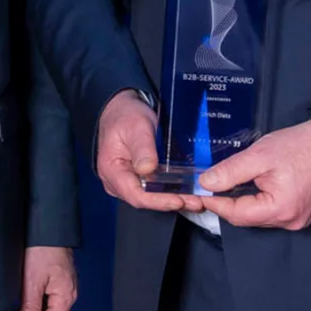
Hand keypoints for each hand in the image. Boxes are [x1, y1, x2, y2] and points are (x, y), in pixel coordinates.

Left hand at [15, 246, 77, 310]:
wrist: (47, 226)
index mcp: (65, 297)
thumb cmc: (42, 250)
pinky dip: (36, 307)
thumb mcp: (32, 281)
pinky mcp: (58, 280)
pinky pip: (49, 301)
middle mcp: (68, 294)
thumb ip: (30, 307)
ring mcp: (64, 287)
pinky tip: (23, 305)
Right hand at [95, 91, 202, 212]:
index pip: (135, 194)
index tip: (178, 200)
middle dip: (172, 202)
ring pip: (153, 197)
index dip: (158, 201)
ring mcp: (129, 182)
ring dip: (176, 199)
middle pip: (146, 199)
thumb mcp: (136, 127)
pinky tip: (190, 192)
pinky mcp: (140, 179)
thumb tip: (147, 169)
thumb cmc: (126, 116)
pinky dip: (173, 191)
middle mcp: (118, 181)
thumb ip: (142, 148)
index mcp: (112, 170)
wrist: (123, 108)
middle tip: (197, 202)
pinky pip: (156, 190)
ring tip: (199, 199)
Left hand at [198, 116, 310, 229]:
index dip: (216, 204)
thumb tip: (205, 184)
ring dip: (243, 202)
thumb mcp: (259, 155)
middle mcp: (289, 222)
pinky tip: (253, 186)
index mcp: (280, 209)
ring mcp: (297, 220)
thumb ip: (231, 171)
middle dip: (228, 203)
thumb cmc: (299, 146)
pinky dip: (258, 202)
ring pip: (258, 216)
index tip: (198, 193)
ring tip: (231, 183)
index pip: (237, 214)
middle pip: (247, 218)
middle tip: (211, 186)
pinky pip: (272, 212)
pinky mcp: (301, 214)